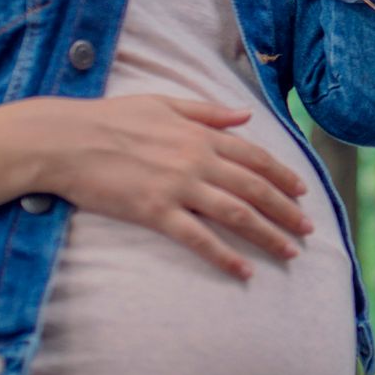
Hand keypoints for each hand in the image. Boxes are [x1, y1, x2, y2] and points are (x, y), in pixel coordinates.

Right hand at [25, 94, 312, 278]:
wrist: (65, 140)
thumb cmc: (110, 118)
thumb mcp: (163, 103)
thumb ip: (207, 112)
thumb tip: (245, 117)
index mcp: (200, 134)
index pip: (254, 157)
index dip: (282, 176)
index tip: (302, 192)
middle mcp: (196, 160)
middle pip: (254, 188)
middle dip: (286, 210)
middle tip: (308, 229)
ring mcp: (178, 187)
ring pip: (236, 214)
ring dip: (267, 235)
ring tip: (289, 252)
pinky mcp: (155, 212)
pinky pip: (198, 238)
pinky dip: (224, 256)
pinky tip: (243, 271)